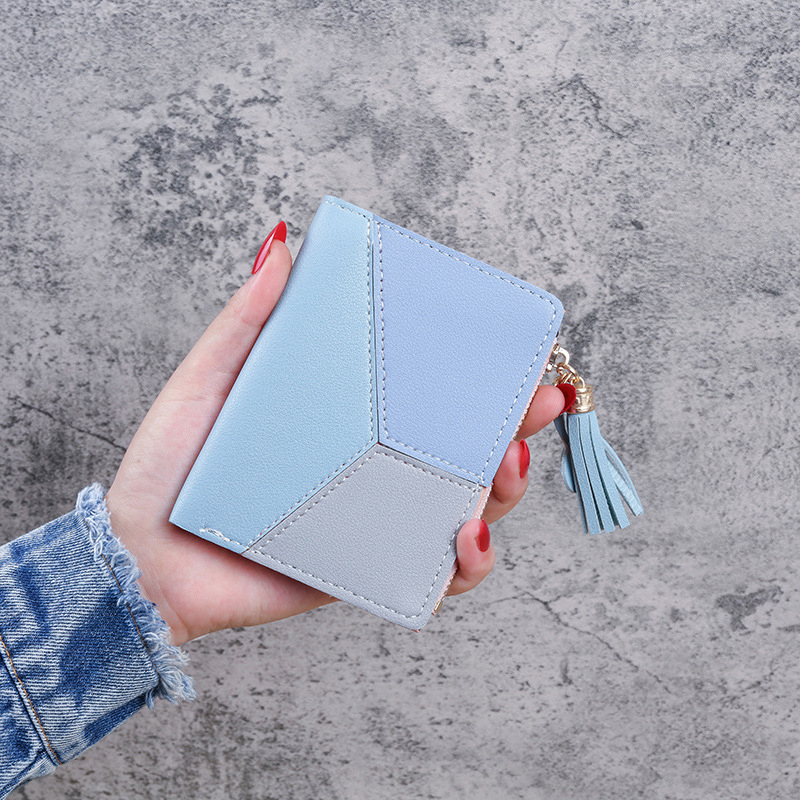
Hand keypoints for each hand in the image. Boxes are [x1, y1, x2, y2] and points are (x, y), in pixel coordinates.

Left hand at [105, 230, 566, 644]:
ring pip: (468, 506)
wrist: (146, 556)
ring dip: (505, 488)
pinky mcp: (370, 568)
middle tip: (539, 400)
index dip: (479, 374)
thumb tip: (283, 245)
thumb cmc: (173, 466)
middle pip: (463, 447)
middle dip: (515, 423)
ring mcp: (376, 519)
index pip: (426, 392)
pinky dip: (468, 562)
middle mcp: (371, 466)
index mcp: (348, 417)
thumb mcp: (210, 379)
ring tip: (503, 465)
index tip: (515, 352)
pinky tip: (465, 535)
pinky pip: (436, 573)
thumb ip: (248, 319)